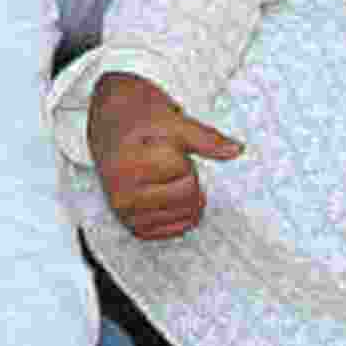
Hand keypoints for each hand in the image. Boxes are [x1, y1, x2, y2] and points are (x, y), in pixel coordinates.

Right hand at [85, 71, 240, 244]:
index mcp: (128, 166)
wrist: (109, 122)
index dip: (183, 155)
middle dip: (187, 175)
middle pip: (188, 196)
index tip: (162, 144)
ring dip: (185, 193)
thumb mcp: (171, 118)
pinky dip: (181, 211)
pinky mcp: (133, 226)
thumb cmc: (139, 115)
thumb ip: (204, 138)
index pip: (185, 173)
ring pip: (186, 215)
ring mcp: (126, 215)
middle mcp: (122, 196)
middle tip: (163, 158)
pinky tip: (165, 191)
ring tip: (161, 173)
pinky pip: (176, 229)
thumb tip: (237, 150)